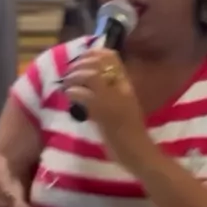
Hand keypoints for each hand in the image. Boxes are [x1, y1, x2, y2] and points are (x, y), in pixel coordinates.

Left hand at [64, 48, 153, 170]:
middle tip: (69, 73)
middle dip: (79, 64)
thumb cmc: (130, 135)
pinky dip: (73, 92)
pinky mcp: (103, 113)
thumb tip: (86, 87)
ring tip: (67, 84)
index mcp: (127, 86)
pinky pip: (84, 95)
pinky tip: (69, 96)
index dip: (93, 53)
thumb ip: (108, 95)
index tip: (80, 58)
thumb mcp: (121, 108)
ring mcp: (112, 100)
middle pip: (97, 63)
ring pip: (90, 76)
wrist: (140, 154)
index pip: (112, 57)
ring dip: (73, 77)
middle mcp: (120, 88)